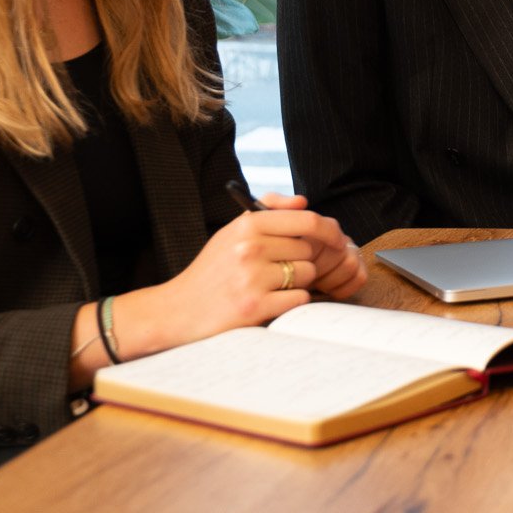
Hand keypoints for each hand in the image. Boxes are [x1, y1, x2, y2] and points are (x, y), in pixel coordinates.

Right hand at [119, 201, 358, 356]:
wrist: (176, 311)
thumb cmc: (212, 270)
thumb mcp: (232, 232)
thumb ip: (269, 211)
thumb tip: (304, 201)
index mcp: (247, 226)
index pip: (307, 220)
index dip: (329, 230)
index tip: (337, 238)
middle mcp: (249, 249)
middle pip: (310, 250)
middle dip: (303, 260)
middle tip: (280, 270)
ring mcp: (252, 279)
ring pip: (307, 274)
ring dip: (297, 283)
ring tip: (269, 286)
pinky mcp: (254, 307)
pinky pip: (299, 299)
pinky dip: (291, 302)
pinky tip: (269, 301)